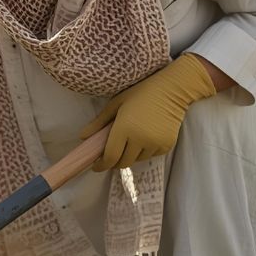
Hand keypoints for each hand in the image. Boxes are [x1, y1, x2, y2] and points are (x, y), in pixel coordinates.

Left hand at [79, 53, 216, 170]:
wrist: (172, 90)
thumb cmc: (140, 93)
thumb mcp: (116, 104)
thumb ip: (99, 123)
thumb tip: (82, 137)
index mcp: (124, 129)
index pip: (111, 157)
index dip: (102, 165)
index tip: (96, 165)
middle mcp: (140, 140)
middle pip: (123, 162)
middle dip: (114, 161)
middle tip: (111, 154)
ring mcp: (155, 144)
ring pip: (137, 160)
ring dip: (130, 155)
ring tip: (130, 141)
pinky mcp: (166, 146)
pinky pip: (150, 155)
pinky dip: (144, 151)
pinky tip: (145, 137)